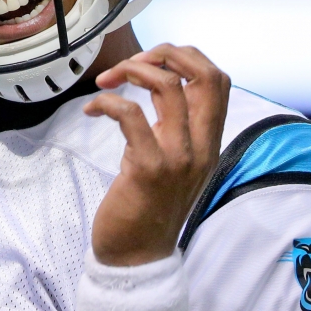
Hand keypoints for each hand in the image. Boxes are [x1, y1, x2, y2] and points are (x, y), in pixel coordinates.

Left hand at [83, 44, 229, 265]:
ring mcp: (178, 157)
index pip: (218, 80)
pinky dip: (107, 101)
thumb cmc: (148, 206)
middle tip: (133, 63)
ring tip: (107, 80)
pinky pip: (130, 114)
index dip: (187, 58)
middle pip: (205, 74)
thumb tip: (158, 82)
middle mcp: (202, 146)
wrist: (137, 257)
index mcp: (209, 142)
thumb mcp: (173, 160)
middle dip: (167, 53)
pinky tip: (93, 110)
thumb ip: (174, 125)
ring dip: (133, 70)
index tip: (153, 62)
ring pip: (168, 87)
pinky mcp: (149, 168)